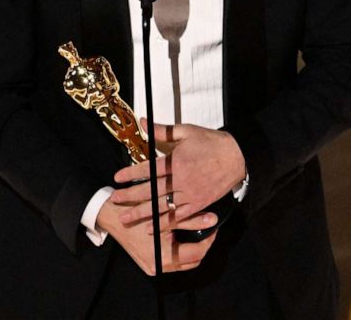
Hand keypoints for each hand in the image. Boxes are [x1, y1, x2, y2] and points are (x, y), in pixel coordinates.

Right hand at [97, 198, 217, 274]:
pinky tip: (180, 236)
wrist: (111, 215)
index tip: (213, 228)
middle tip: (207, 230)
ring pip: (182, 262)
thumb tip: (213, 220)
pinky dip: (178, 250)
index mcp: (162, 256)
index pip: (196, 254)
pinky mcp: (148, 263)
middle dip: (201, 246)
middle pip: (191, 262)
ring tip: (195, 231)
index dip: (208, 241)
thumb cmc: (135, 212)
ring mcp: (152, 267)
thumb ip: (190, 219)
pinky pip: (171, 261)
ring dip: (190, 248)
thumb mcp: (164, 214)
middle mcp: (157, 266)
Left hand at [110, 120, 245, 226]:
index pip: (147, 169)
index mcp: (176, 161)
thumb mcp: (186, 131)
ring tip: (126, 219)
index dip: (130, 174)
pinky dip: (164, 224)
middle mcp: (180, 180)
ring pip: (161, 206)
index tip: (116, 178)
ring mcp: (190, 194)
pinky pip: (179, 217)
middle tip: (114, 200)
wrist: (236, 156)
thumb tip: (143, 122)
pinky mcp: (198, 204)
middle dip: (130, 196)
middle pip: (150, 190)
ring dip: (142, 213)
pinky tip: (151, 229)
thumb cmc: (210, 142)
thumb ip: (163, 130)